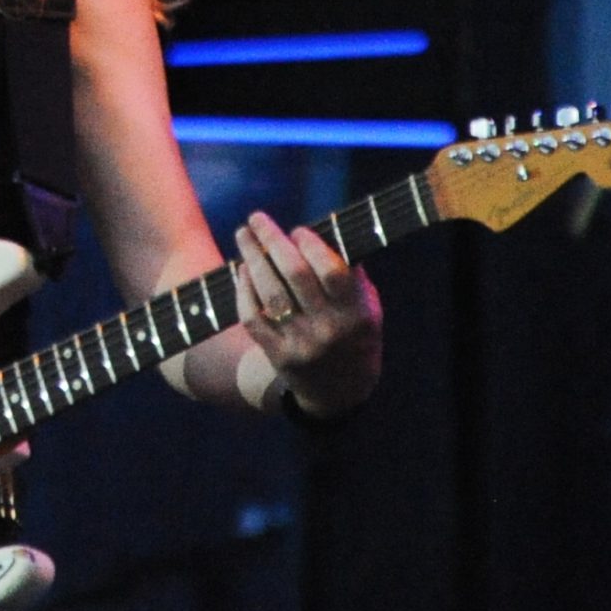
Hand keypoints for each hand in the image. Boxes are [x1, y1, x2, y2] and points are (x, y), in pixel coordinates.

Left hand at [233, 211, 383, 417]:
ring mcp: (300, 344)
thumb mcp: (367, 308)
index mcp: (356, 314)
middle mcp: (328, 330)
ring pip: (270, 294)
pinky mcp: (276, 355)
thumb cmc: (354, 334)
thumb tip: (325, 232)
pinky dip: (244, 291)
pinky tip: (242, 270)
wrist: (339, 392)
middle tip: (256, 218)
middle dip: (272, 241)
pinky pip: (252, 318)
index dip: (311, 245)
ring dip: (252, 259)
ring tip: (243, 236)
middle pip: (294, 275)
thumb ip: (351, 275)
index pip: (331, 271)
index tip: (297, 229)